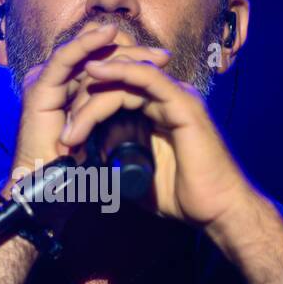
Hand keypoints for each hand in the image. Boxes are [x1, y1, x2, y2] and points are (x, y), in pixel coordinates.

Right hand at [1, 21, 171, 199]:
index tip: (165, 62)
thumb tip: (148, 108)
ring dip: (114, 44)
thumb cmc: (74, 172)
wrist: (47, 191)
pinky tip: (108, 35)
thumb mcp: (105, 138)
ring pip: (84, 51)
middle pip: (97, 53)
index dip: (134, 58)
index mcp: (74, 90)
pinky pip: (65, 59)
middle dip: (131, 50)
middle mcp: (59, 81)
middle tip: (163, 55)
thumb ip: (118, 119)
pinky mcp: (39, 87)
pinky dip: (87, 45)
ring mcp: (46, 81)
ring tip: (145, 43)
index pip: (105, 62)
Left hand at [58, 54, 255, 231]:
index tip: (65, 134)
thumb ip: (117, 161)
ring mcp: (178, 98)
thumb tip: (90, 159)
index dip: (87, 109)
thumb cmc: (183, 197)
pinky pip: (148, 78)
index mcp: (158, 112)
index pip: (116, 95)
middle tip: (64, 134)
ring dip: (93, 98)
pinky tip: (94, 73)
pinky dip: (120, 72)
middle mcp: (168, 99)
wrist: (218, 211)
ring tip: (71, 123)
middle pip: (118, 85)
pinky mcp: (184, 104)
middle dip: (84, 105)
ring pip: (127, 80)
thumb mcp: (137, 176)